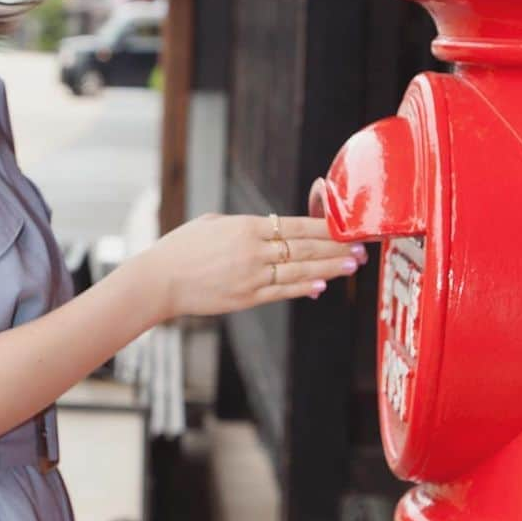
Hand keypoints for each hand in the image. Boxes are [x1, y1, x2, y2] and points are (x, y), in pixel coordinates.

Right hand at [141, 213, 366, 322]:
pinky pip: (282, 292)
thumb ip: (245, 225)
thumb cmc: (182, 247)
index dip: (326, 228)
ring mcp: (252, 277)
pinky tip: (321, 287)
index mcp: (247, 227)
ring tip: (351, 266)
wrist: (160, 280)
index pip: (297, 226)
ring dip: (330, 269)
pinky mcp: (246, 298)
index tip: (347, 227)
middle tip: (361, 248)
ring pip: (300, 272)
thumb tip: (270, 228)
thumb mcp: (213, 223)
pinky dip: (304, 289)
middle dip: (337, 249)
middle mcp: (254, 251)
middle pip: (306, 249)